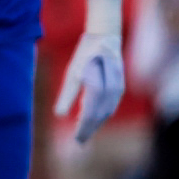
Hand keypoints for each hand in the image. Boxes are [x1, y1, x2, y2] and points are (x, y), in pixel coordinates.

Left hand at [56, 0, 123, 143]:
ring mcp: (118, 89)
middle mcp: (112, 90)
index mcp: (98, 87)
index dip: (83, 128)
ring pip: (107, 112)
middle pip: (100, 116)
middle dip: (90, 129)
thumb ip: (68, 94)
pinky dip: (103, 114)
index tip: (76, 140)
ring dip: (97, 123)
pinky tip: (95, 116)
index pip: (91, 114)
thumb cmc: (86, 53)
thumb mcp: (73, 72)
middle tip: (79, 141)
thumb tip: (59, 115)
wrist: (106, 37)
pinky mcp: (120, 87)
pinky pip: (111, 105)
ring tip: (86, 131)